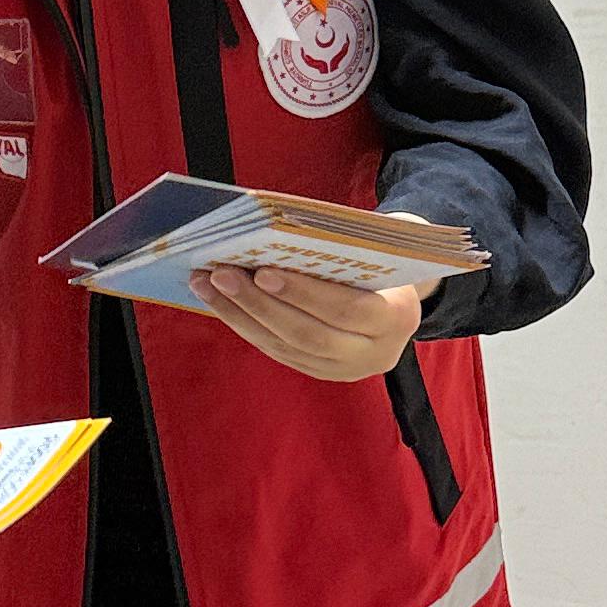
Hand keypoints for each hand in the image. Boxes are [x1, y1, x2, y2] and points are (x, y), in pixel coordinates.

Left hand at [196, 267, 425, 384]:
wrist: (399, 302)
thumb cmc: (382, 263)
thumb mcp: (378, 254)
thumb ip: (340, 250)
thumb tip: (274, 233)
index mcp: (397, 317)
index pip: (346, 309)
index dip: (303, 293)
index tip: (262, 271)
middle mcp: (373, 353)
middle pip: (308, 334)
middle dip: (259, 304)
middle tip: (221, 274)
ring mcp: (344, 368)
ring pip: (285, 346)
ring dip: (240, 314)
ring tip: (206, 283)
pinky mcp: (320, 372)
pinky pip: (277, 350)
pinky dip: (245, 324)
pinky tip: (220, 301)